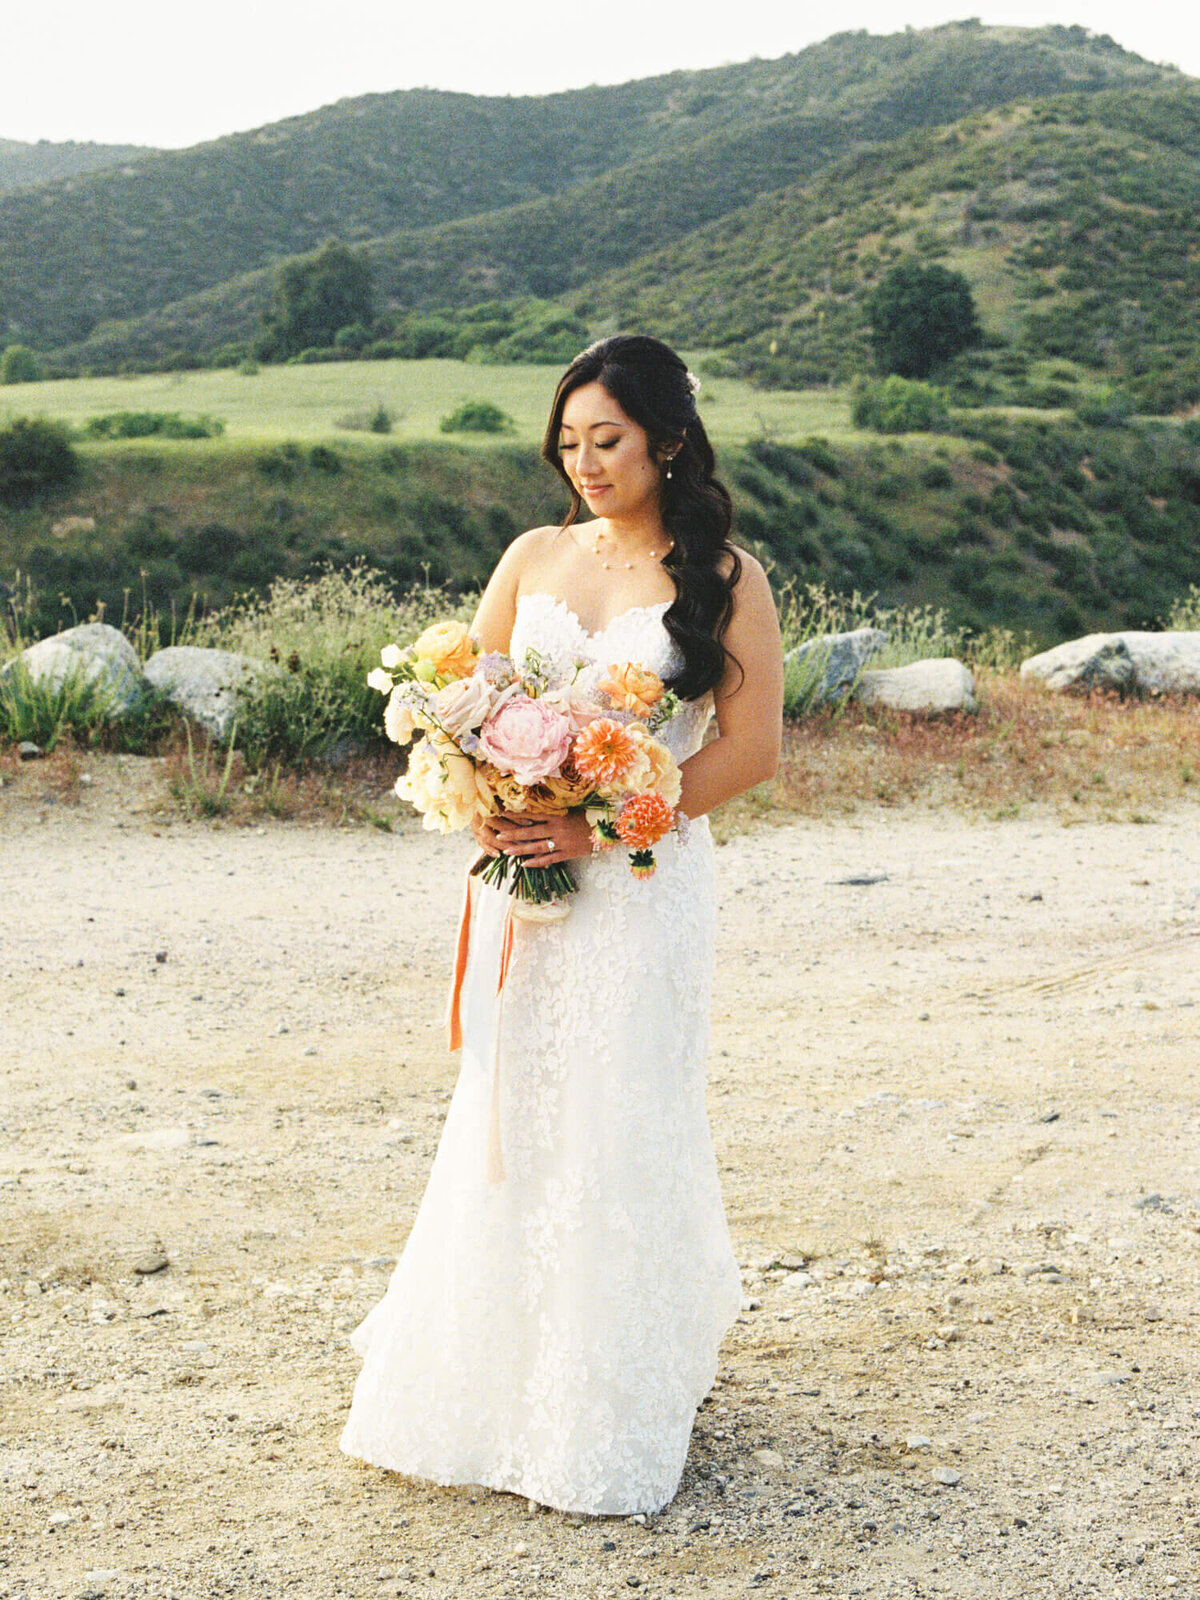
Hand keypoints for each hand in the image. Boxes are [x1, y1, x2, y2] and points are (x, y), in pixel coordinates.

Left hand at [472, 809, 592, 866]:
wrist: (607, 828)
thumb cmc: (589, 816)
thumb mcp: (571, 809)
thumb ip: (555, 811)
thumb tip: (537, 810)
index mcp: (557, 815)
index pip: (533, 814)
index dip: (517, 814)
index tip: (502, 813)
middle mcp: (557, 828)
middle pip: (531, 831)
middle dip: (513, 834)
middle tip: (498, 835)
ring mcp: (562, 842)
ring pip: (537, 846)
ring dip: (521, 849)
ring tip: (506, 851)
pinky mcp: (568, 853)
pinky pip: (549, 859)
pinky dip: (537, 862)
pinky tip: (524, 864)